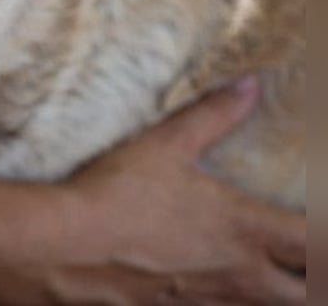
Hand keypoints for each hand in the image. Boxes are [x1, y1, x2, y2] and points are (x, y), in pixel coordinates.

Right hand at [35, 78, 304, 304]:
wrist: (67, 243)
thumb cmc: (120, 193)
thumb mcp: (166, 145)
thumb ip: (212, 115)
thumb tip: (248, 85)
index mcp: (243, 228)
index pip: (316, 244)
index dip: (323, 239)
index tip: (316, 225)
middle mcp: (236, 273)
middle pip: (304, 295)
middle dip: (312, 282)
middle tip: (301, 263)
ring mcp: (204, 300)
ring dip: (270, 295)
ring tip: (262, 280)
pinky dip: (220, 302)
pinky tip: (202, 289)